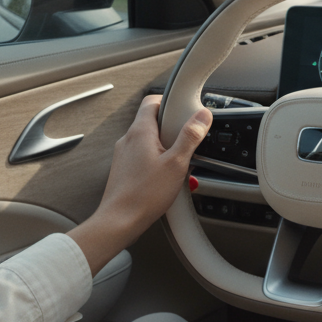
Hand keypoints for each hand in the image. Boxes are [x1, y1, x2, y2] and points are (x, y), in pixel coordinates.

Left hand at [68, 95, 210, 274]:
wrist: (120, 221)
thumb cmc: (144, 195)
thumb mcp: (176, 163)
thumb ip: (190, 137)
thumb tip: (202, 116)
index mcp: (140, 131)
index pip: (153, 101)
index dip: (170, 101)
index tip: (185, 110)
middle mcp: (128, 140)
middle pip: (153, 120)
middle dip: (172, 128)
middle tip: (186, 142)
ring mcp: (124, 155)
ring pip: (148, 140)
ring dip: (165, 146)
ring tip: (178, 164)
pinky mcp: (124, 169)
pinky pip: (143, 156)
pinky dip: (157, 160)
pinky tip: (166, 177)